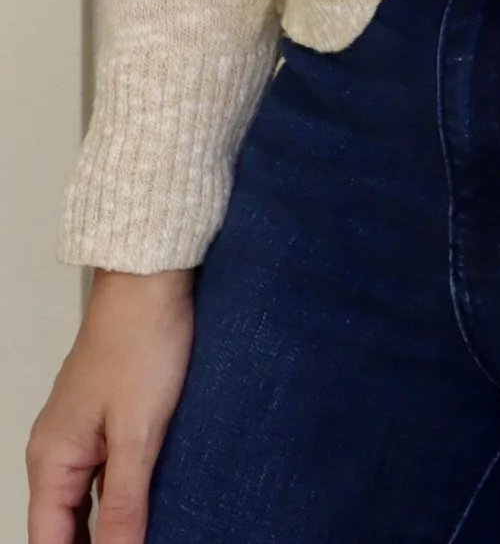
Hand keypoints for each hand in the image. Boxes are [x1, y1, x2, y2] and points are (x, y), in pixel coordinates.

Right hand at [26, 269, 193, 543]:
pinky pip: (102, 476)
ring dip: (105, 529)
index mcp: (51, 460)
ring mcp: (80, 434)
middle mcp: (56, 451)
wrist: (151, 280)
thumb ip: (124, 503)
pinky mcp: (105, 418)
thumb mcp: (138, 433)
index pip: (49, 541)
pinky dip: (117, 500)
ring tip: (140, 538)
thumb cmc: (141, 342)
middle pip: (62, 527)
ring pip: (83, 504)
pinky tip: (144, 511)